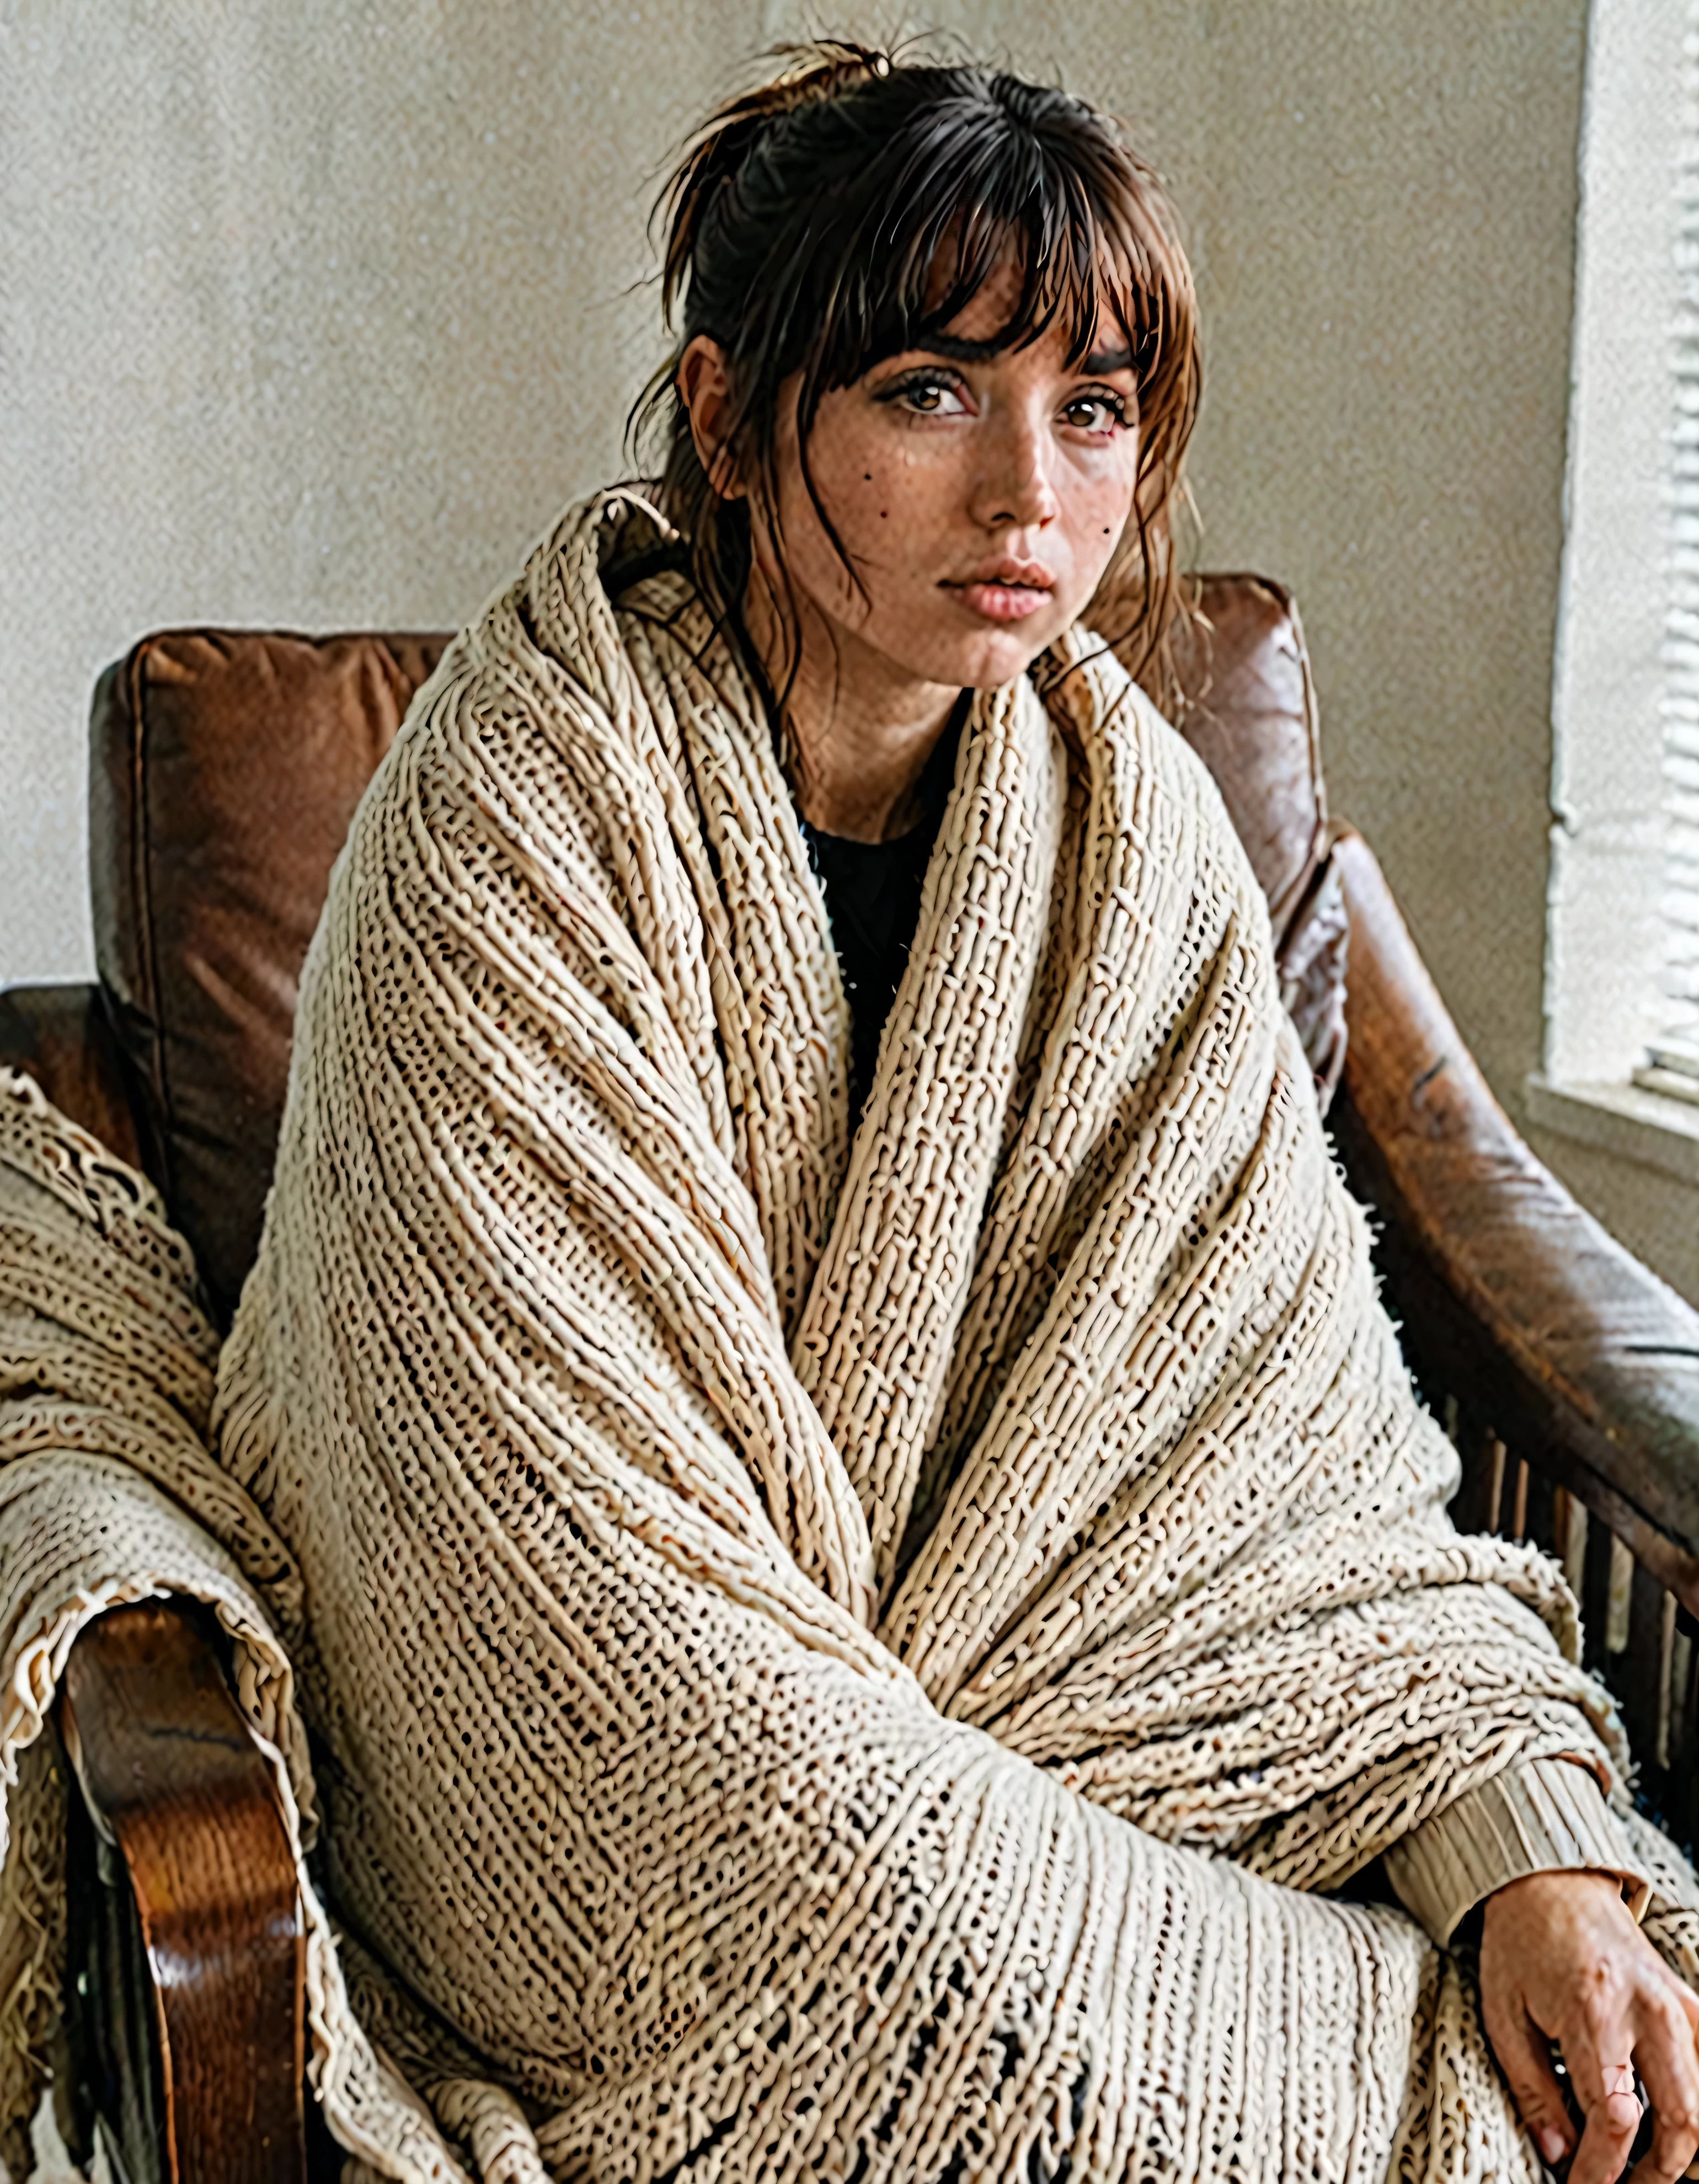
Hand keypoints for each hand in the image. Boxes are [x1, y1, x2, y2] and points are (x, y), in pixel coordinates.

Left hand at [1481, 1868, 1698, 2181]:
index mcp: (1593, 2009)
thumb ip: (1533, 2090)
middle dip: (1656, 2172)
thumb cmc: (1521, 1944)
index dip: (1602, 2168)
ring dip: (1682, 2147)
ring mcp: (1678, 2005)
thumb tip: (1559, 2154)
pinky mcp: (1690, 2003)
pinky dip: (1696, 2105)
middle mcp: (1647, 2009)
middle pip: (1682, 2121)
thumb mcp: (1503, 2014)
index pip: (1616, 2118)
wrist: (1551, 1882)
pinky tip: (1671, 2126)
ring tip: (1644, 2166)